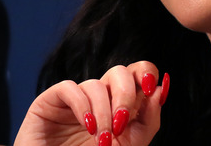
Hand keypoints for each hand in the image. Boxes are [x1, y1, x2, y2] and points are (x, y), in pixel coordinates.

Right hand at [14, 61, 169, 145]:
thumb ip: (148, 120)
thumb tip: (161, 88)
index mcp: (120, 106)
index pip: (137, 74)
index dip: (146, 73)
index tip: (151, 90)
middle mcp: (99, 99)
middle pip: (120, 72)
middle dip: (126, 94)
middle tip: (121, 123)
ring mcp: (75, 100)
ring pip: (96, 84)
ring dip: (104, 112)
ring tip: (102, 139)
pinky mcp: (50, 102)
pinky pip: (69, 88)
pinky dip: (83, 106)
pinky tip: (88, 127)